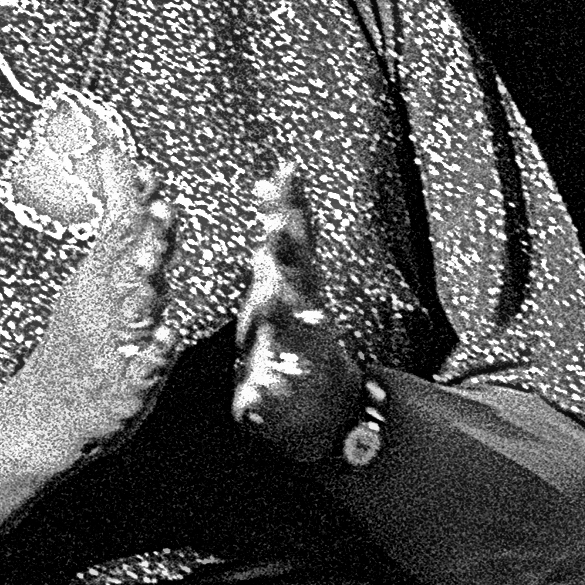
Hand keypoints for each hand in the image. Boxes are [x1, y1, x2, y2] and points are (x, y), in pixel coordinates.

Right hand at [6, 154, 178, 467]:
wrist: (39, 418)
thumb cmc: (80, 340)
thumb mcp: (94, 281)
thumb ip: (120, 227)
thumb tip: (129, 165)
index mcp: (98, 281)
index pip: (119, 233)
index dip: (137, 203)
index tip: (148, 170)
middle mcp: (103, 309)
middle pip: (125, 267)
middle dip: (143, 238)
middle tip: (159, 208)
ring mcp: (111, 348)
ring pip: (130, 314)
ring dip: (143, 289)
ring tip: (154, 266)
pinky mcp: (122, 389)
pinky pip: (139, 371)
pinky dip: (152, 355)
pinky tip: (167, 339)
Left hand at [231, 160, 368, 464]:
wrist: (327, 412)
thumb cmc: (292, 337)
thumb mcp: (281, 280)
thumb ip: (278, 236)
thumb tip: (271, 179)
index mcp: (294, 291)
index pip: (296, 242)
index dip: (290, 208)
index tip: (285, 172)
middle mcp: (302, 319)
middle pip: (298, 280)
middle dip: (288, 255)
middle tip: (276, 226)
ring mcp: (297, 359)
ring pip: (291, 335)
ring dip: (284, 321)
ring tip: (272, 304)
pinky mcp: (280, 400)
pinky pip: (272, 395)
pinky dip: (267, 393)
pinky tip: (257, 393)